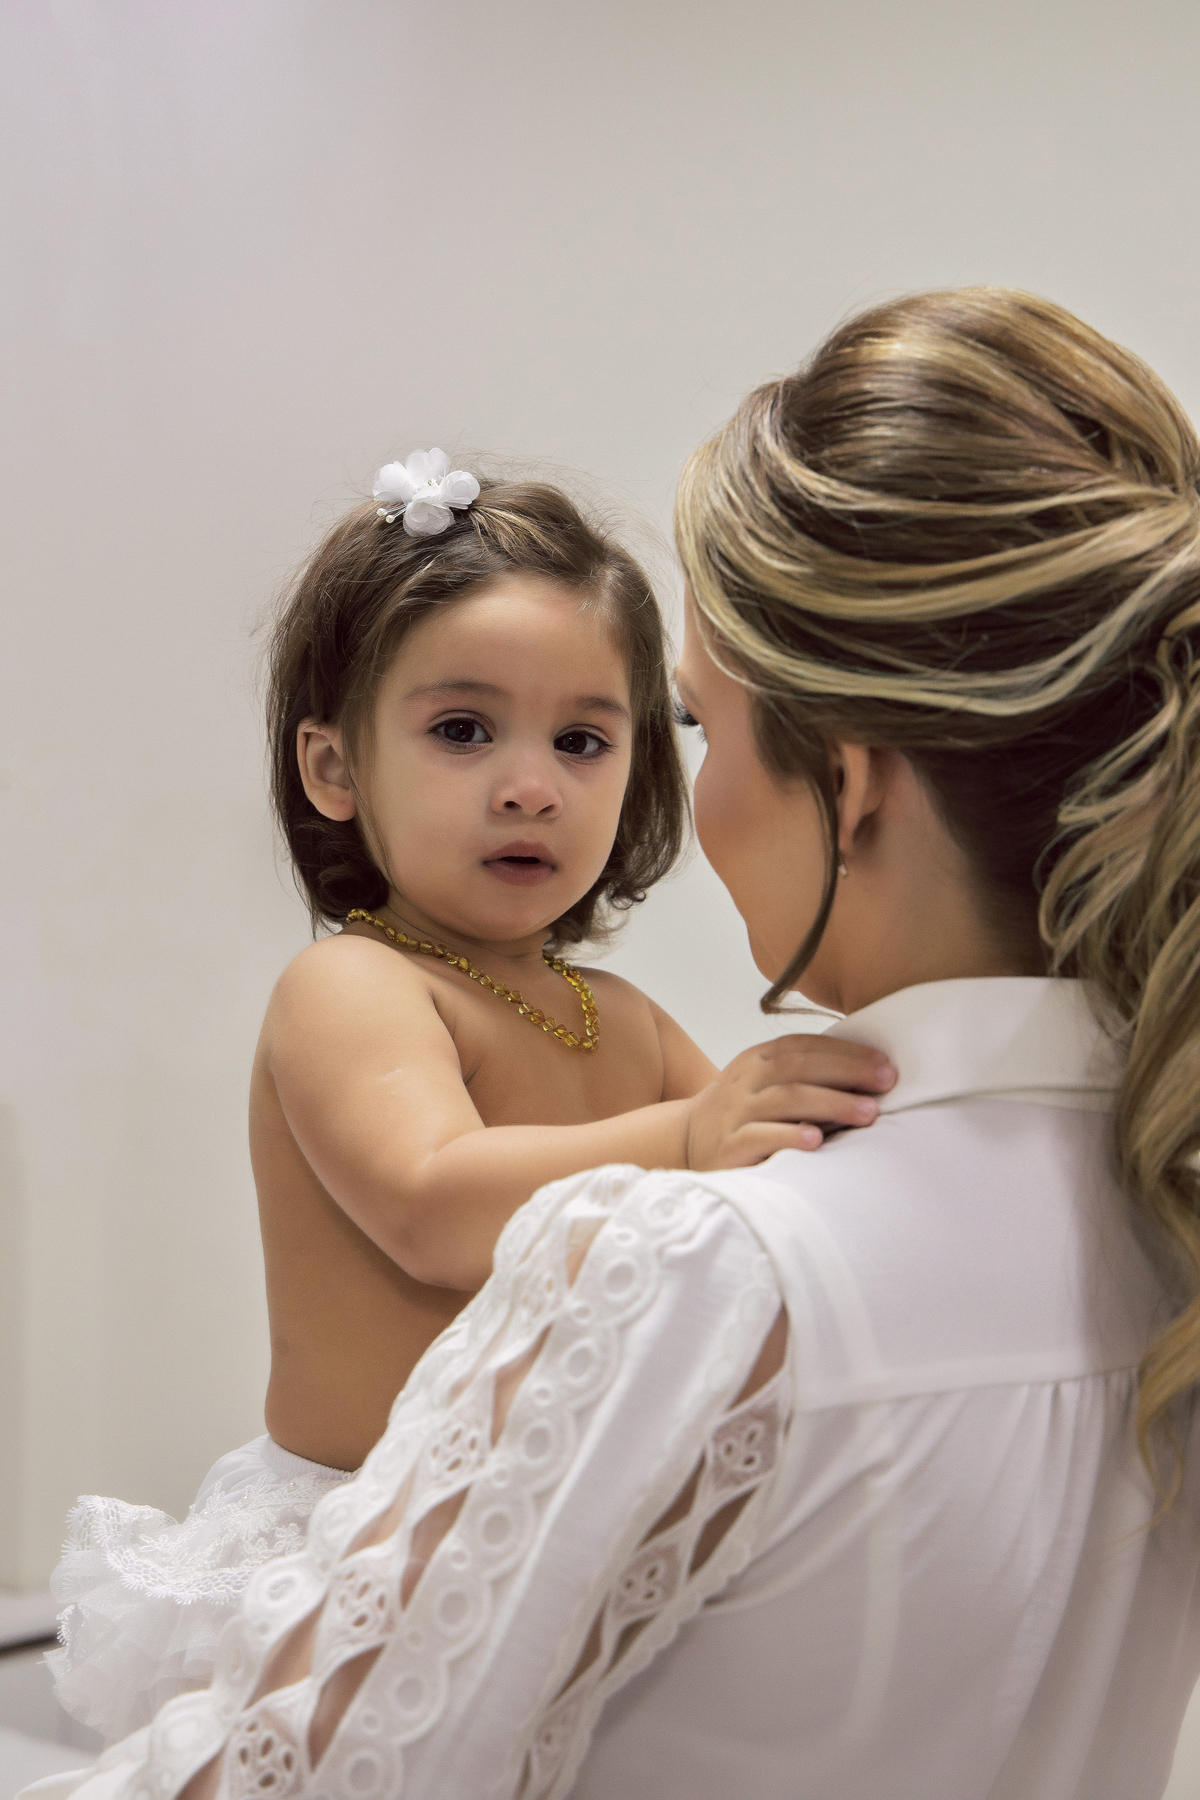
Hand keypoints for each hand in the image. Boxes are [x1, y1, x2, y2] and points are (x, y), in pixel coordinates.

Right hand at [685, 1034, 895, 1169]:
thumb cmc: (744, 1111)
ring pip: (786, 1099)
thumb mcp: (765, 1082)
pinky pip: (760, 1137)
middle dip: (848, 1072)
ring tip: (867, 1113)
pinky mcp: (729, 1146)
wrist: (685, 1141)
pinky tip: (816, 1141)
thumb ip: (804, 1074)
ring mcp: (736, 1111)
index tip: (885, 1063)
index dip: (846, 1051)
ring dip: (831, 1103)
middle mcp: (746, 1080)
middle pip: (799, 1068)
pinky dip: (790, 1136)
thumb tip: (871, 1075)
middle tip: (887, 1083)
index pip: (804, 1046)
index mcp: (758, 1058)